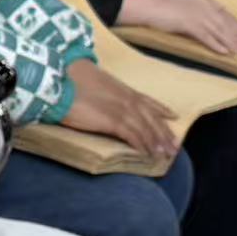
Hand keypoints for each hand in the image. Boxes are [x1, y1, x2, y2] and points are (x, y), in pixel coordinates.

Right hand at [62, 60, 179, 159]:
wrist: (61, 81)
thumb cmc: (71, 80)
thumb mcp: (94, 84)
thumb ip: (104, 93)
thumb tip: (102, 100)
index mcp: (124, 90)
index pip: (149, 101)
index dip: (162, 110)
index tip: (174, 117)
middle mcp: (128, 99)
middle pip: (152, 118)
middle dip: (164, 133)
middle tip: (174, 146)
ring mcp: (122, 110)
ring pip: (146, 128)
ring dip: (157, 143)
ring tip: (165, 155)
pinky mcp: (113, 121)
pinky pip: (133, 136)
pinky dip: (142, 145)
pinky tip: (147, 155)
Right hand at [123, 0, 236, 55]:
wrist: (146, 4)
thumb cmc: (157, 6)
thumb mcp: (177, 7)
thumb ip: (189, 13)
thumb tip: (193, 22)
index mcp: (201, 1)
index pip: (224, 14)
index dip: (236, 25)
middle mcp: (203, 7)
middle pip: (225, 23)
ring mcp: (197, 15)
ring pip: (219, 31)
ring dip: (232, 42)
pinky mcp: (189, 24)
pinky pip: (206, 37)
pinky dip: (216, 45)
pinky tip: (224, 52)